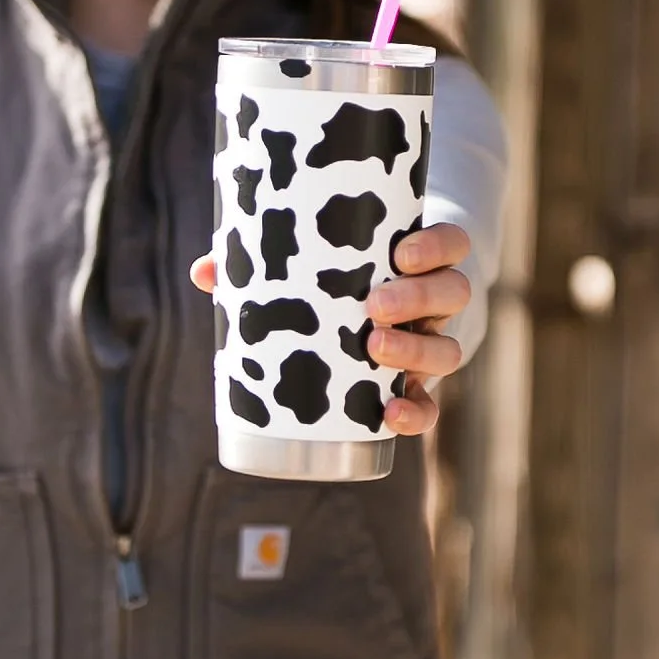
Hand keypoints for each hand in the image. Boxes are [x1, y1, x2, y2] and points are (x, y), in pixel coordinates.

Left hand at [189, 220, 473, 439]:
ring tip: (373, 348)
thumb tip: (205, 272)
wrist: (365, 322)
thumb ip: (260, 265)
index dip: (436, 246)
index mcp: (417, 262)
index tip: (401, 251)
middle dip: (417, 298)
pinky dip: (416, 412)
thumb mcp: (308, 265)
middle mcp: (434, 304)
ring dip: (416, 351)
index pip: (451, 244)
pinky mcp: (417, 388)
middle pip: (453, 293)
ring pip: (448, 349)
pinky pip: (431, 405)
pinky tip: (391, 414)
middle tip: (375, 305)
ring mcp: (429, 345)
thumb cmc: (331, 282)